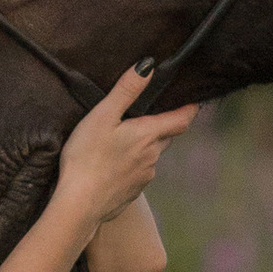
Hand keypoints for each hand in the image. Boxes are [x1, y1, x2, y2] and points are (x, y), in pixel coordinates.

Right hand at [54, 67, 196, 240]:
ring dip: (144, 146)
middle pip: (166, 137)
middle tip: (148, 116)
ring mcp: (144, 177)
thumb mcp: (103, 116)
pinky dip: (132, 165)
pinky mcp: (133, 192)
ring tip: (123, 141)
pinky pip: (140, 173)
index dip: (189, 109)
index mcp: (148, 135)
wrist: (80, 205)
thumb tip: (148, 66)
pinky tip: (113, 165)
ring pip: (152, 155)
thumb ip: (126, 90)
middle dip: (162, 126)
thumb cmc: (87, 158)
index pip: (181, 119)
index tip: (193, 102)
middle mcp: (153, 156)